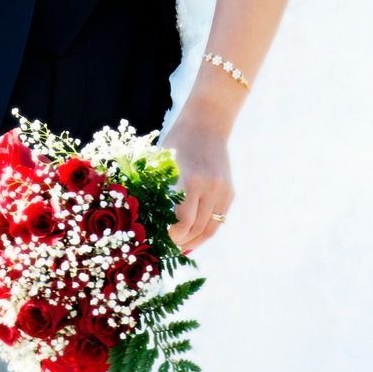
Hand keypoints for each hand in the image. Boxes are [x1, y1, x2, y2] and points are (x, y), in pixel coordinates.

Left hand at [162, 110, 233, 256]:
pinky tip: (194, 234)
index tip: (161, 238)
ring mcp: (223, 190)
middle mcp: (211, 187)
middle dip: (182, 242)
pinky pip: (219, 218)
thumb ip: (156, 188)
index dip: (173, 235)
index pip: (184, 222)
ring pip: (211, 227)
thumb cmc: (177, 141)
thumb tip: (143, 218)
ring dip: (196, 240)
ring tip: (182, 247)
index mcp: (191, 180)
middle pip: (198, 228)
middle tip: (168, 248)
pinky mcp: (230, 191)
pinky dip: (207, 229)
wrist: (207, 123)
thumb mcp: (162, 162)